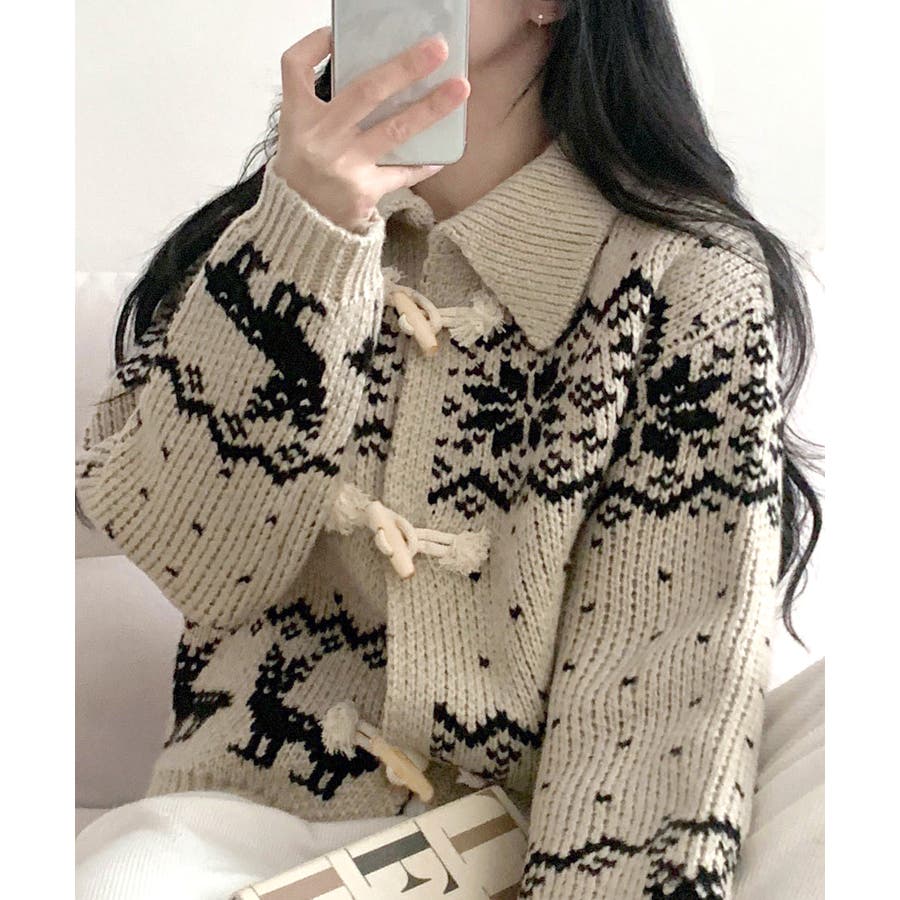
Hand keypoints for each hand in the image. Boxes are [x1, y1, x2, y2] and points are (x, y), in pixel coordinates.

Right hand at [271, 26, 470, 232]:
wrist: (301, 230)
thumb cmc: (303, 177)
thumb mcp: (296, 136)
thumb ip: (320, 105)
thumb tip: (364, 71)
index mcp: (299, 118)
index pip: (296, 68)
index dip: (315, 45)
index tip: (337, 33)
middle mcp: (321, 137)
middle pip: (366, 91)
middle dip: (405, 66)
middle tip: (437, 49)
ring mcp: (344, 165)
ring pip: (395, 128)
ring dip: (432, 107)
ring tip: (460, 89)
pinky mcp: (364, 191)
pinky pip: (402, 173)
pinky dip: (422, 164)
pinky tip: (441, 155)